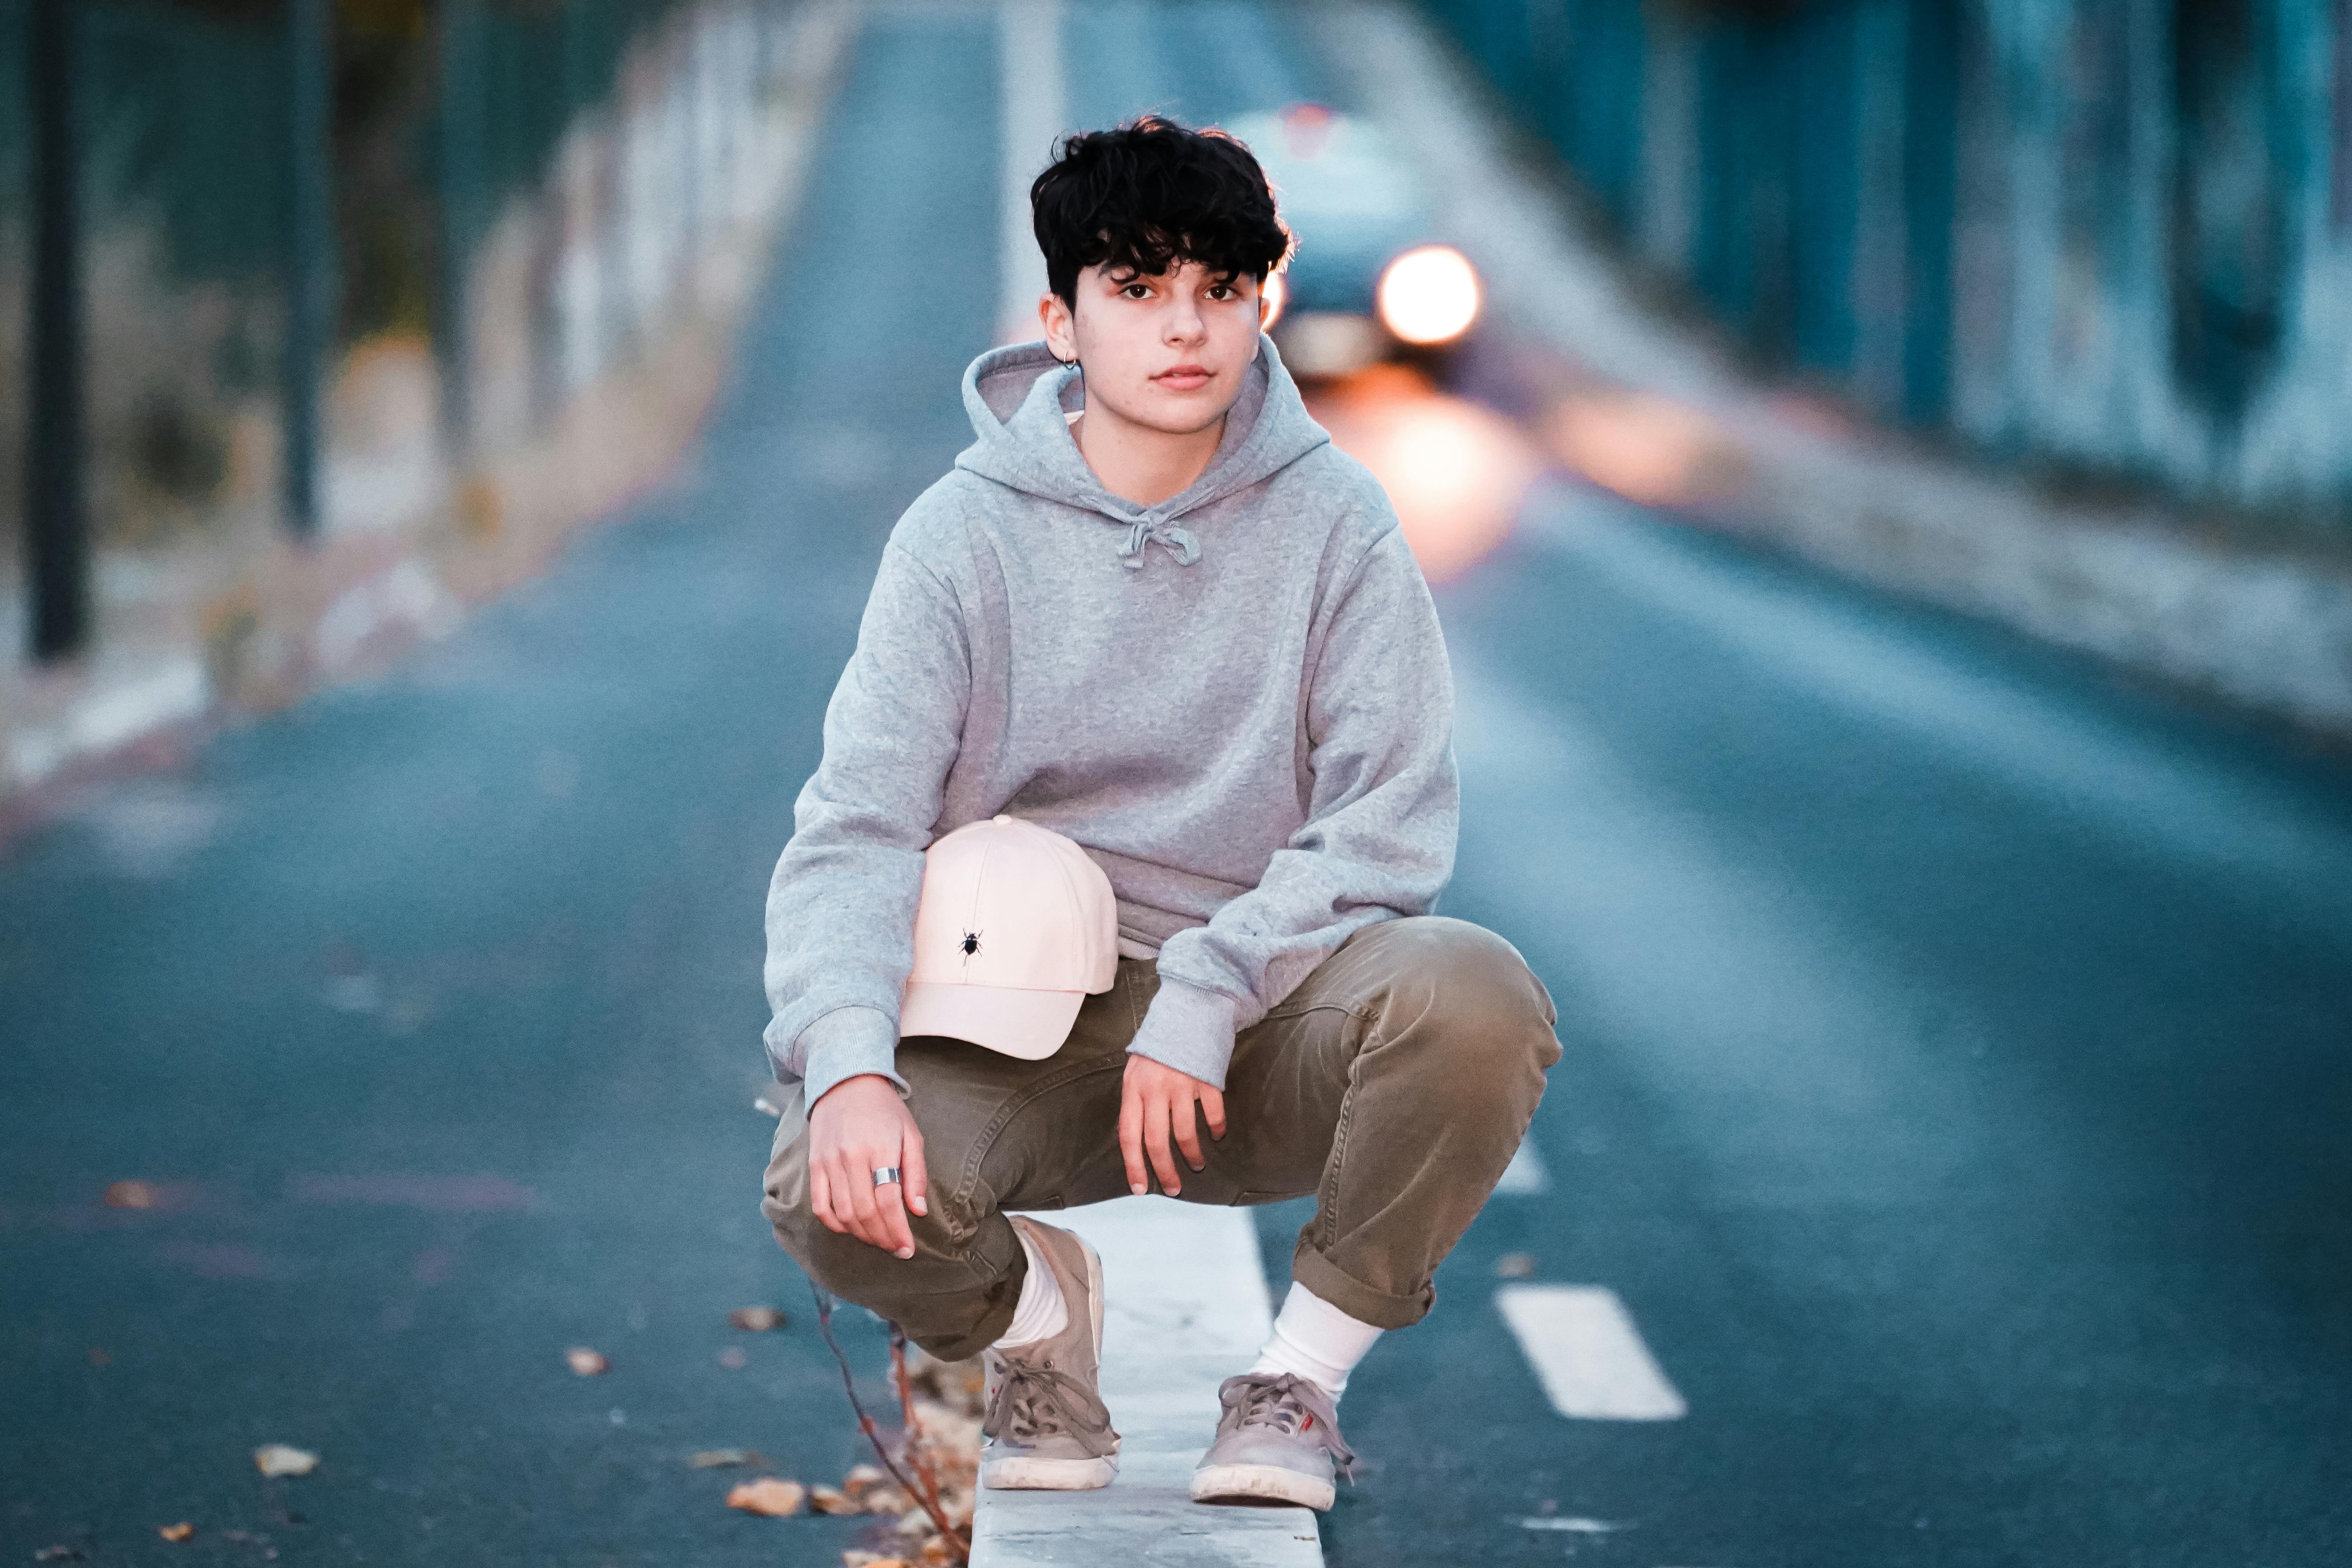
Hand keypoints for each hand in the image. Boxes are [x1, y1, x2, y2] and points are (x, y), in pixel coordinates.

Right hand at [807, 1074, 928, 1258]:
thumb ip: (916, 1173)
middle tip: (895, 1248)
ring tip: (878, 1240)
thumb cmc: (885, 1111)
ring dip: (861, 1234)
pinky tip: (851, 1228)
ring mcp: (829, 1161)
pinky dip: (835, 1224)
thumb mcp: (911, 1134)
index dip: (898, 1230)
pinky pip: (820, 1205)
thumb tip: (917, 1211)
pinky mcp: (814, 1164)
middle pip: (865, 1212)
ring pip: (843, 1213)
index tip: (908, 1248)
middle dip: (882, 1237)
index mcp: (880, 1148)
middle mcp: (851, 1156)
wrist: (846, 1083)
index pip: (888, 1201)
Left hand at [1119, 1054, 1225, 1196]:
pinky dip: (1216, 1128)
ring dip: (1192, 1154)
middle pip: (1157, 1140)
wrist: (1188, 1008)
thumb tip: (1135, 1137)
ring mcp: (1182, 1084)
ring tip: (1196, 1164)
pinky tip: (1217, 1135)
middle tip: (1174, 1188)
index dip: (1134, 1165)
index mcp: (1133, 1088)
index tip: (1139, 1188)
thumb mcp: (1135, 1070)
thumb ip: (1135, 1101)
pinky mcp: (1207, 1078)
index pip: (1129, 1136)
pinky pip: (1213, 1112)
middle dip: (1165, 1170)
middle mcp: (1155, 1089)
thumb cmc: (1158, 1045)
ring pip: (1185, 1132)